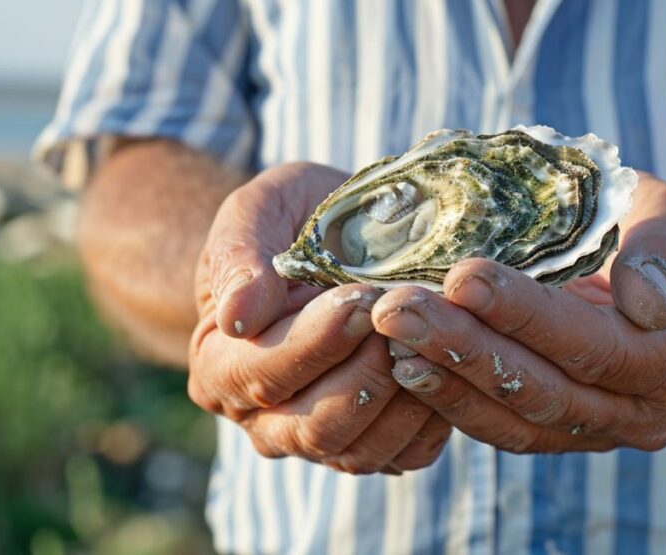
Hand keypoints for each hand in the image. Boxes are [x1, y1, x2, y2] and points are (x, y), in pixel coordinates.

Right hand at [187, 162, 451, 472]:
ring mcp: (318, 439)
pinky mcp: (372, 444)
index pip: (262, 375)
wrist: (330, 241)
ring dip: (405, 396)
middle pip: (315, 426)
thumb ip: (239, 255)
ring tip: (431, 337)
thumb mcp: (258, 211)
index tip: (364, 296)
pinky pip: (404, 454)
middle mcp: (262, 418)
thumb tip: (240, 313)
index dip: (317, 340)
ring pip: (361, 451)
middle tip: (406, 317)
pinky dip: (431, 417)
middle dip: (368, 371)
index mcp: (219, 366)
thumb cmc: (289, 221)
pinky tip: (445, 365)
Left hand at [371, 175, 665, 451]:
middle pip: (546, 391)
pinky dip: (448, 397)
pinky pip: (497, 426)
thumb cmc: (654, 227)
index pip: (595, 346)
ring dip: (446, 378)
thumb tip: (647, 303)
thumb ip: (665, 251)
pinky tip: (401, 361)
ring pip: (513, 417)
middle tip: (398, 309)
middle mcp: (643, 413)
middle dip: (466, 349)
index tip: (464, 276)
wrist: (647, 263)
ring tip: (389, 335)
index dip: (526, 315)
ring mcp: (595, 429)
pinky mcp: (553, 432)